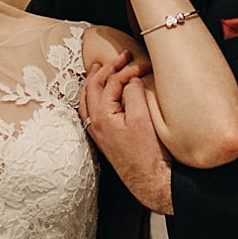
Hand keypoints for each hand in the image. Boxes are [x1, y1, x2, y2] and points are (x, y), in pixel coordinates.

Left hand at [83, 67, 173, 214]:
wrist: (149, 180)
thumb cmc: (148, 153)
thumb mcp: (143, 118)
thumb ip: (134, 94)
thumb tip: (130, 80)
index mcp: (102, 116)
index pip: (112, 83)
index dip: (128, 71)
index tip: (145, 65)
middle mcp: (94, 123)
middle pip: (94, 87)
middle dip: (106, 69)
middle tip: (122, 57)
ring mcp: (97, 131)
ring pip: (88, 99)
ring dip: (95, 81)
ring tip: (99, 68)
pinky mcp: (104, 138)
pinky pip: (91, 111)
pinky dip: (94, 97)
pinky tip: (100, 95)